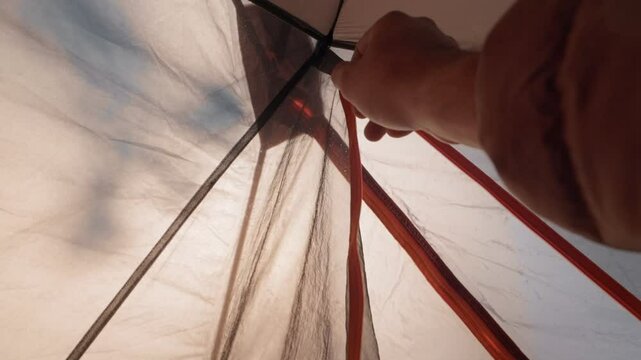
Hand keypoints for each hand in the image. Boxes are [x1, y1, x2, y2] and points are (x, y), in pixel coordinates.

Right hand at [332, 12, 479, 145]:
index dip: (353, 78)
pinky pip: (425, 94)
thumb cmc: (394, 84)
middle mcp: (417, 34)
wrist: (445, 99)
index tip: (352, 98)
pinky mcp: (452, 77)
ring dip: (389, 111)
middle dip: (372, 101)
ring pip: (405, 85)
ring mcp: (438, 55)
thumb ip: (341, 77)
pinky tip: (402, 130)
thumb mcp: (351, 83)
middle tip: (365, 119)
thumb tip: (343, 76)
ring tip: (380, 133)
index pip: (362, 51)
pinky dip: (411, 110)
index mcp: (390, 26)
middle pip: (385, 71)